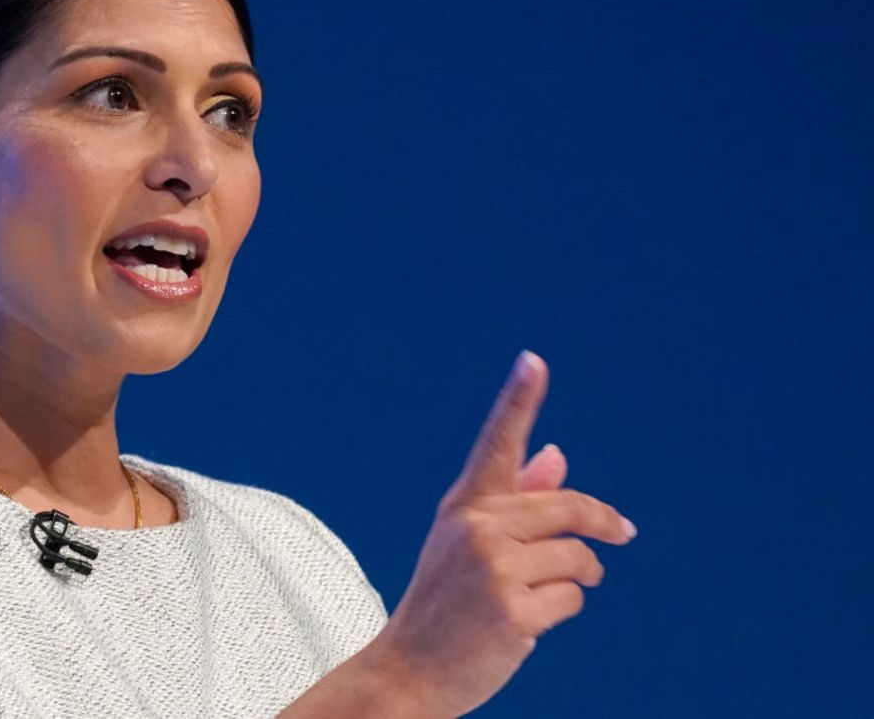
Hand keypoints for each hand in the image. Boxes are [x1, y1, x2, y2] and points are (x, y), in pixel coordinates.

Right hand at [369, 351, 635, 716]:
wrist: (409, 670)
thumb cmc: (444, 604)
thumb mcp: (469, 544)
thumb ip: (516, 500)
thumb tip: (559, 456)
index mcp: (464, 505)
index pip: (496, 444)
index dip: (518, 400)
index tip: (534, 361)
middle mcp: (476, 527)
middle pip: (566, 507)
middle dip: (602, 521)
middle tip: (621, 533)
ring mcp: (493, 567)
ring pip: (577, 557)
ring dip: (583, 576)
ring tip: (561, 590)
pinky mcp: (512, 609)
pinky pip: (572, 598)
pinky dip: (564, 610)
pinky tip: (530, 624)